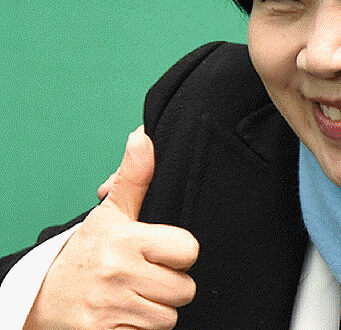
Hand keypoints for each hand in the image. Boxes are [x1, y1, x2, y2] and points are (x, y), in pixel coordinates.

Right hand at [24, 126, 198, 329]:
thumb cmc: (86, 254)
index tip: (160, 253)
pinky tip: (123, 316)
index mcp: (127, 239)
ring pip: (169, 317)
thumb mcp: (110, 214)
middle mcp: (119, 273)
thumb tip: (143, 136)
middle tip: (144, 278)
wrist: (44, 300)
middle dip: (169, 287)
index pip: (189, 250)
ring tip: (132, 296)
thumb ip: (134, 177)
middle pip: (184, 289)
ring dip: (156, 311)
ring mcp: (112, 307)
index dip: (179, 254)